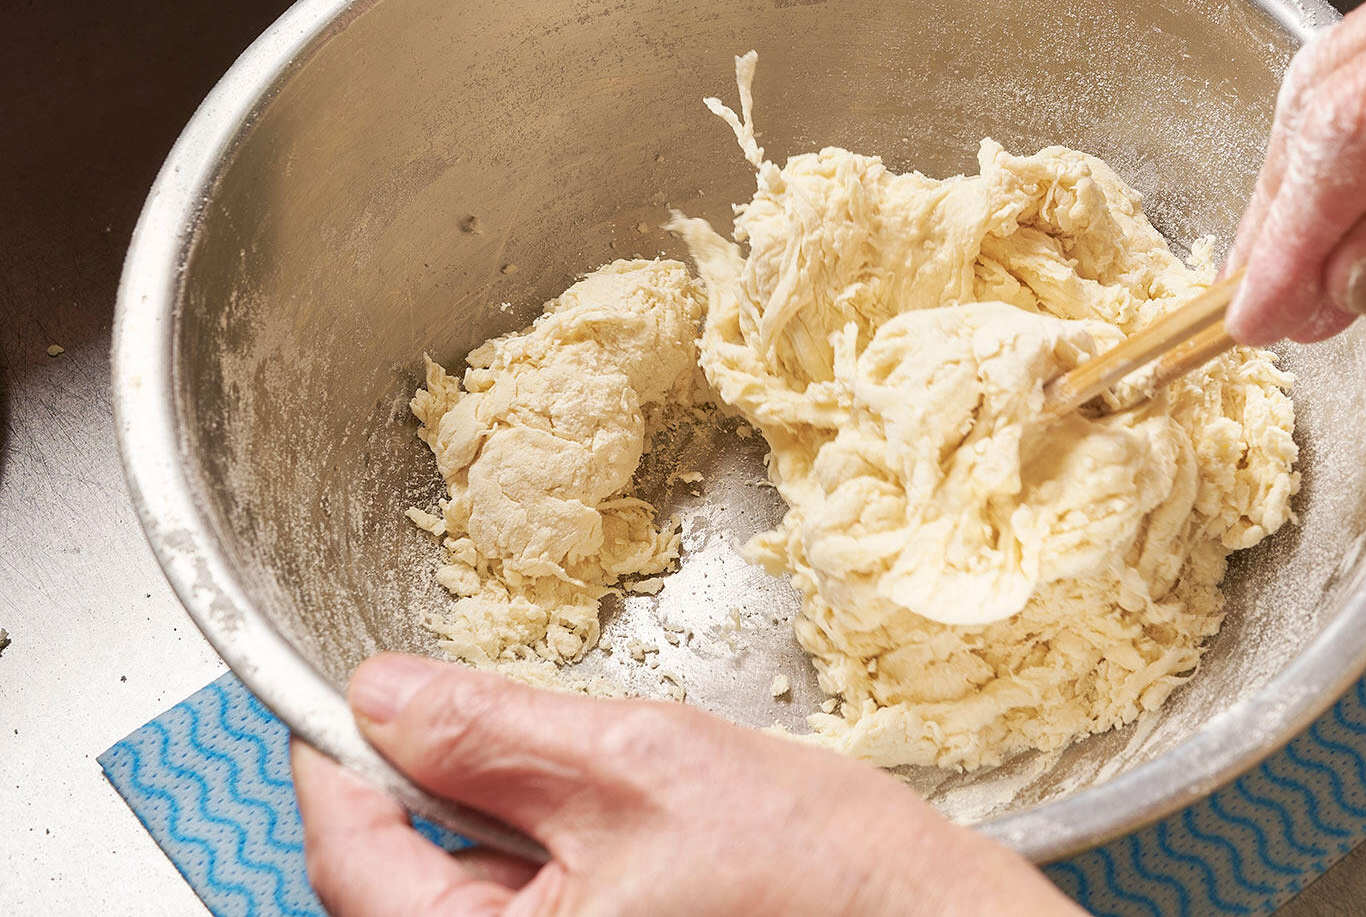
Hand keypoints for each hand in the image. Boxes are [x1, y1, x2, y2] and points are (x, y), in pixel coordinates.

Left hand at [291, 654, 1079, 916]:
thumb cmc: (805, 872)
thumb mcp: (634, 766)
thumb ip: (492, 730)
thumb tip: (385, 693)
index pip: (349, 855)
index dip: (338, 757)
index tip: (343, 692)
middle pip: (394, 879)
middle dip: (426, 783)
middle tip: (478, 711)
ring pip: (457, 892)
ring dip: (488, 813)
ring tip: (582, 769)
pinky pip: (519, 907)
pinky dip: (533, 846)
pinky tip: (601, 813)